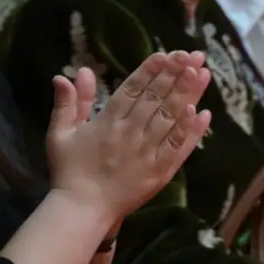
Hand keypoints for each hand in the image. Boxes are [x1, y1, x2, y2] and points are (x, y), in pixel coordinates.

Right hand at [46, 50, 211, 219]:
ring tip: (202, 74)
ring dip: (188, 94)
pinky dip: (191, 131)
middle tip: (194, 55)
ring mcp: (147, 152)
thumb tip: (75, 71)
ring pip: (171, 118)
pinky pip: (178, 148)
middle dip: (176, 74)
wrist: (82, 209)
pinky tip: (203, 113)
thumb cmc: (69, 170)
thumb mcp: (60, 133)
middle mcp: (130, 133)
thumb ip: (69, 102)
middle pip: (156, 98)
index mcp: (107, 122)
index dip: (150, 70)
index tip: (166, 54)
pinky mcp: (160, 171)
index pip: (132, 89)